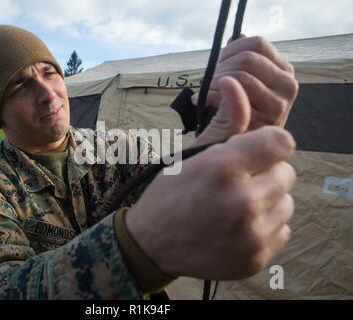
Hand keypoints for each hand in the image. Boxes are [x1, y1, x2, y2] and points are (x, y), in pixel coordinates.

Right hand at [126, 78, 296, 280]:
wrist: (151, 243)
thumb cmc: (170, 192)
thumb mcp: (192, 154)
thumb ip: (224, 121)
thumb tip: (234, 83)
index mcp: (224, 168)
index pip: (282, 142)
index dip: (268, 143)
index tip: (254, 151)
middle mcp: (242, 202)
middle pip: (287, 173)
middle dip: (266, 173)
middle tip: (238, 182)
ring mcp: (251, 236)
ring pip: (287, 203)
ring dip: (268, 200)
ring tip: (238, 205)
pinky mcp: (255, 260)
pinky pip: (282, 231)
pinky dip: (265, 227)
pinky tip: (239, 227)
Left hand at [192, 36, 298, 134]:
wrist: (244, 147)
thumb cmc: (242, 113)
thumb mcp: (246, 83)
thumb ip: (243, 60)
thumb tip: (237, 36)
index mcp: (283, 70)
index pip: (257, 43)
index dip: (231, 48)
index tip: (217, 61)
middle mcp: (288, 84)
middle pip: (247, 58)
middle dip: (221, 66)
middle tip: (208, 79)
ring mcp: (280, 103)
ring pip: (240, 76)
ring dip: (214, 82)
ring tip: (205, 91)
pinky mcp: (265, 120)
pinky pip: (233, 96)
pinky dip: (211, 95)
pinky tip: (201, 101)